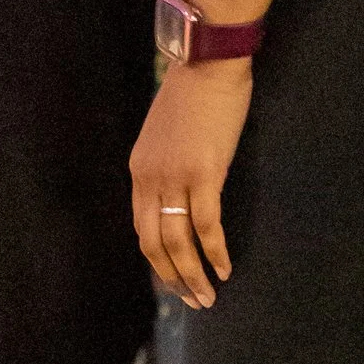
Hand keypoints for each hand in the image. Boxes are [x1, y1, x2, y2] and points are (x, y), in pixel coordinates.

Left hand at [131, 57, 250, 309]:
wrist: (207, 63)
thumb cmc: (193, 94)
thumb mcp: (166, 136)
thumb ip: (166, 167)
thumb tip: (180, 194)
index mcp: (139, 171)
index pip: (142, 228)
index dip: (158, 260)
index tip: (174, 280)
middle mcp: (150, 179)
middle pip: (155, 243)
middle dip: (173, 277)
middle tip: (192, 300)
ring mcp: (175, 177)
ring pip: (179, 240)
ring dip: (193, 274)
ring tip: (207, 296)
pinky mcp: (204, 173)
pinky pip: (207, 224)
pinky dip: (215, 250)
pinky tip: (224, 268)